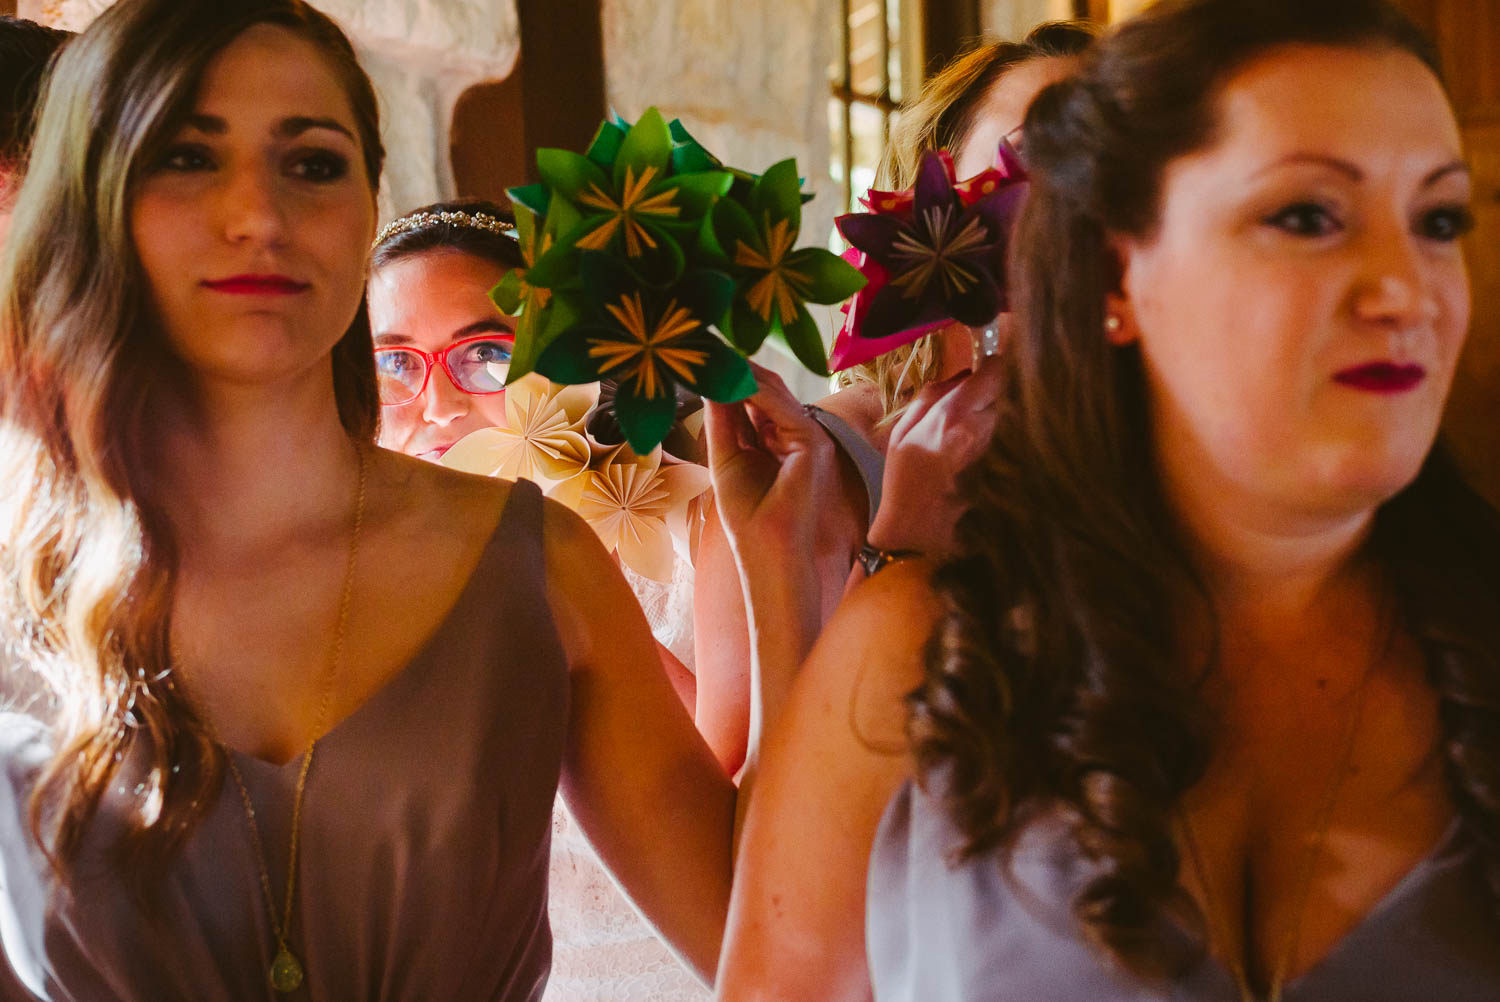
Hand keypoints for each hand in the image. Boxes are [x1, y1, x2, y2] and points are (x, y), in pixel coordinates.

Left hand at [705, 362, 846, 566]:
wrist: (768, 553)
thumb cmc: (747, 517)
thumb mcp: (727, 458)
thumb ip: (723, 420)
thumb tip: (712, 381)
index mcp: (777, 440)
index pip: (754, 398)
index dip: (730, 377)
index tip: (703, 358)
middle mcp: (796, 434)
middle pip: (765, 389)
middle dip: (734, 368)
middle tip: (705, 348)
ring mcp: (808, 436)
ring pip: (773, 392)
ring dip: (741, 372)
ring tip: (712, 357)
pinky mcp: (813, 442)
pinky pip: (781, 406)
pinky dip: (754, 390)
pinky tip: (730, 380)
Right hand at [867, 356, 1001, 556]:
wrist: (916, 527)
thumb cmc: (903, 480)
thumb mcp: (902, 431)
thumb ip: (931, 397)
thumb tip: (961, 376)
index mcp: (951, 416)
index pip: (993, 375)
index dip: (993, 368)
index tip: (987, 368)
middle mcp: (980, 431)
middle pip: (1004, 394)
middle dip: (993, 394)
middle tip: (976, 403)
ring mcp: (995, 452)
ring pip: (1006, 418)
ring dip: (995, 418)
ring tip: (972, 433)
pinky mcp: (1003, 469)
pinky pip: (1005, 441)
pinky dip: (997, 440)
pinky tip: (977, 454)